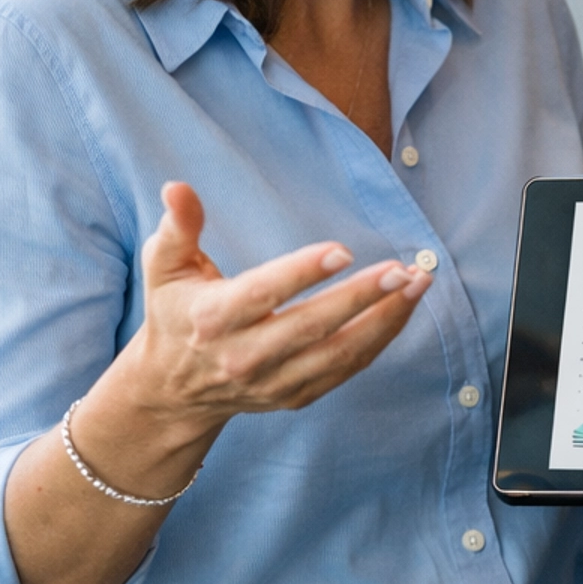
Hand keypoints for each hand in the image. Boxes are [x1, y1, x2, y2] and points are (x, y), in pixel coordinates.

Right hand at [109, 181, 430, 444]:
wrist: (173, 391)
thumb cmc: (175, 314)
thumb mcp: (164, 267)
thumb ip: (177, 227)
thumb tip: (178, 187)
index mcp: (212, 319)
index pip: (263, 294)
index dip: (303, 272)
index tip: (343, 250)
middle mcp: (244, 356)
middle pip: (311, 326)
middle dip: (361, 297)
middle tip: (402, 270)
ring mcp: (273, 382)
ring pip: (339, 353)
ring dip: (385, 320)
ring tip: (418, 283)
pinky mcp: (295, 396)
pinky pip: (347, 369)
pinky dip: (380, 340)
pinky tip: (404, 308)